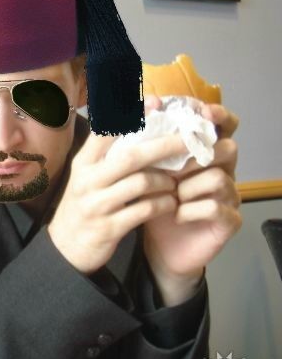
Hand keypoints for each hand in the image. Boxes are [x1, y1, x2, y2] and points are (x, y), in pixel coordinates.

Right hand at [48, 114, 188, 273]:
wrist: (66, 248)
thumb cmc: (85, 204)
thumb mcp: (87, 176)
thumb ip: (108, 155)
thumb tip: (140, 123)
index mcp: (83, 162)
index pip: (106, 130)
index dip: (132, 114)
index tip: (158, 101)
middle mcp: (88, 180)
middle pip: (132, 155)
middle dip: (165, 145)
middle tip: (189, 141)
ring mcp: (97, 204)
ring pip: (142, 183)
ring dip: (166, 181)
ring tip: (174, 183)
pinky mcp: (109, 227)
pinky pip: (145, 210)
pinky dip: (163, 204)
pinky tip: (170, 203)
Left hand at [143, 100, 240, 305]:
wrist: (158, 248)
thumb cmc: (149, 203)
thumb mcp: (141, 172)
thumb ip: (141, 146)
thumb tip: (129, 114)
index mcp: (202, 154)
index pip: (222, 126)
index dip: (218, 116)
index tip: (202, 111)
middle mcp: (221, 171)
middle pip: (227, 148)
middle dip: (197, 154)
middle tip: (174, 167)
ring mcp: (228, 196)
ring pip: (218, 178)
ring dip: (188, 187)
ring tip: (171, 197)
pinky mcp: (228, 221)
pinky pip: (215, 208)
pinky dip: (191, 210)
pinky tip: (177, 215)